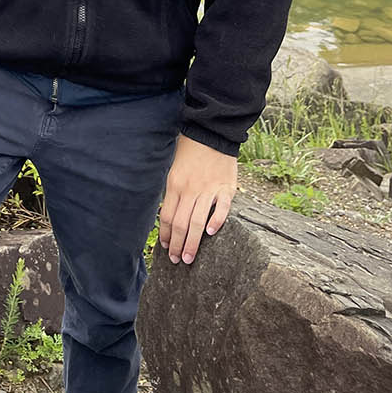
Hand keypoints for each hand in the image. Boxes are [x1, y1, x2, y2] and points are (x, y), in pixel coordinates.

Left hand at [158, 134, 236, 264]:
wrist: (212, 132)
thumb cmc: (190, 150)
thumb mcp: (174, 169)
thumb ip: (173, 191)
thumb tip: (167, 215)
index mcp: (175, 184)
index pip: (166, 216)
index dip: (165, 235)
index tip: (165, 248)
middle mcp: (189, 189)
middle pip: (180, 223)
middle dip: (176, 245)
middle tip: (177, 260)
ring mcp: (208, 189)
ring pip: (197, 222)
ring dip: (192, 243)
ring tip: (189, 258)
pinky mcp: (226, 188)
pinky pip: (221, 208)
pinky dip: (217, 221)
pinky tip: (212, 233)